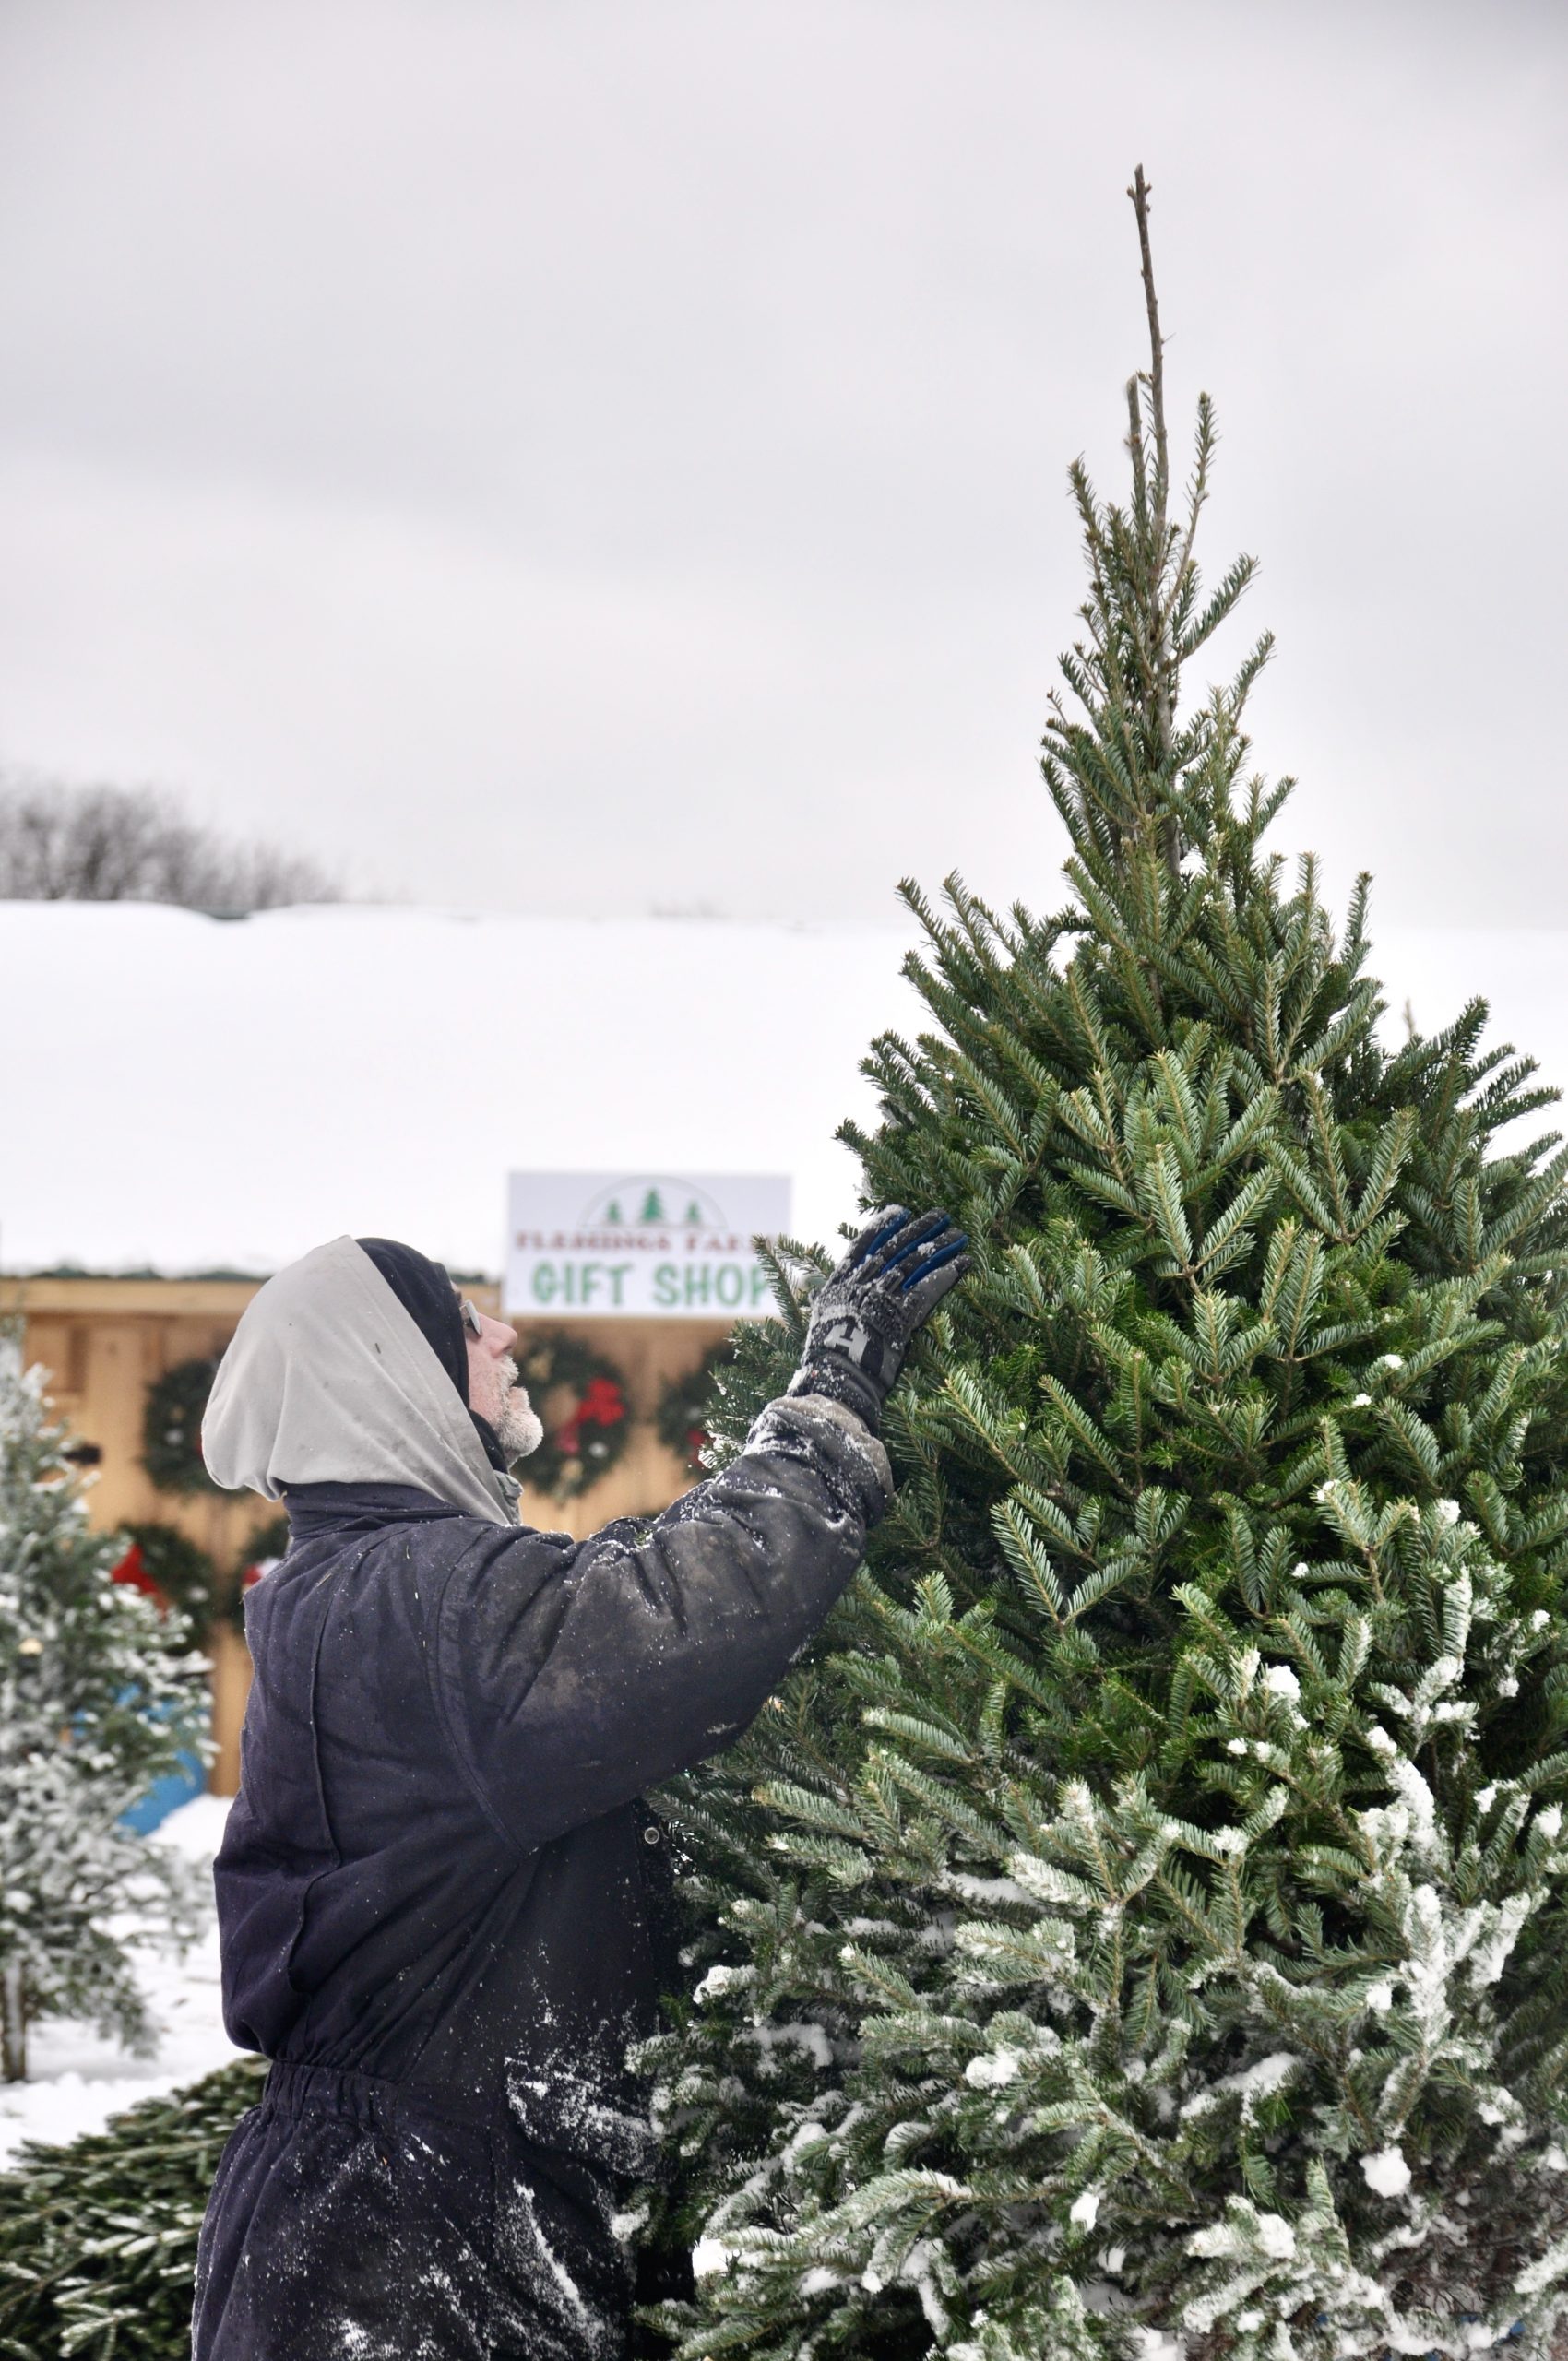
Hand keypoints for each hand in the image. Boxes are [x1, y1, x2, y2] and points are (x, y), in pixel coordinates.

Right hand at [786, 1204, 969, 1430]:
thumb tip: (816, 1297)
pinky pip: (932, 1286)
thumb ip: (824, 1302)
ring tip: (959, 1233)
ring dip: (941, 1245)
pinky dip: (949, 1272)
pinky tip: (965, 1261)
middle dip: (921, 1229)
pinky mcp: (907, 1310)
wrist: (839, 1366)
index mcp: (844, 1279)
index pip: (865, 1244)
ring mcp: (887, 1293)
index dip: (884, 1226)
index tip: (900, 1212)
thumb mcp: (819, 1318)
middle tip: (939, 1215)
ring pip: (918, 1261)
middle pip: (898, 1246)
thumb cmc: (824, 1348)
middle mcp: (867, 1279)